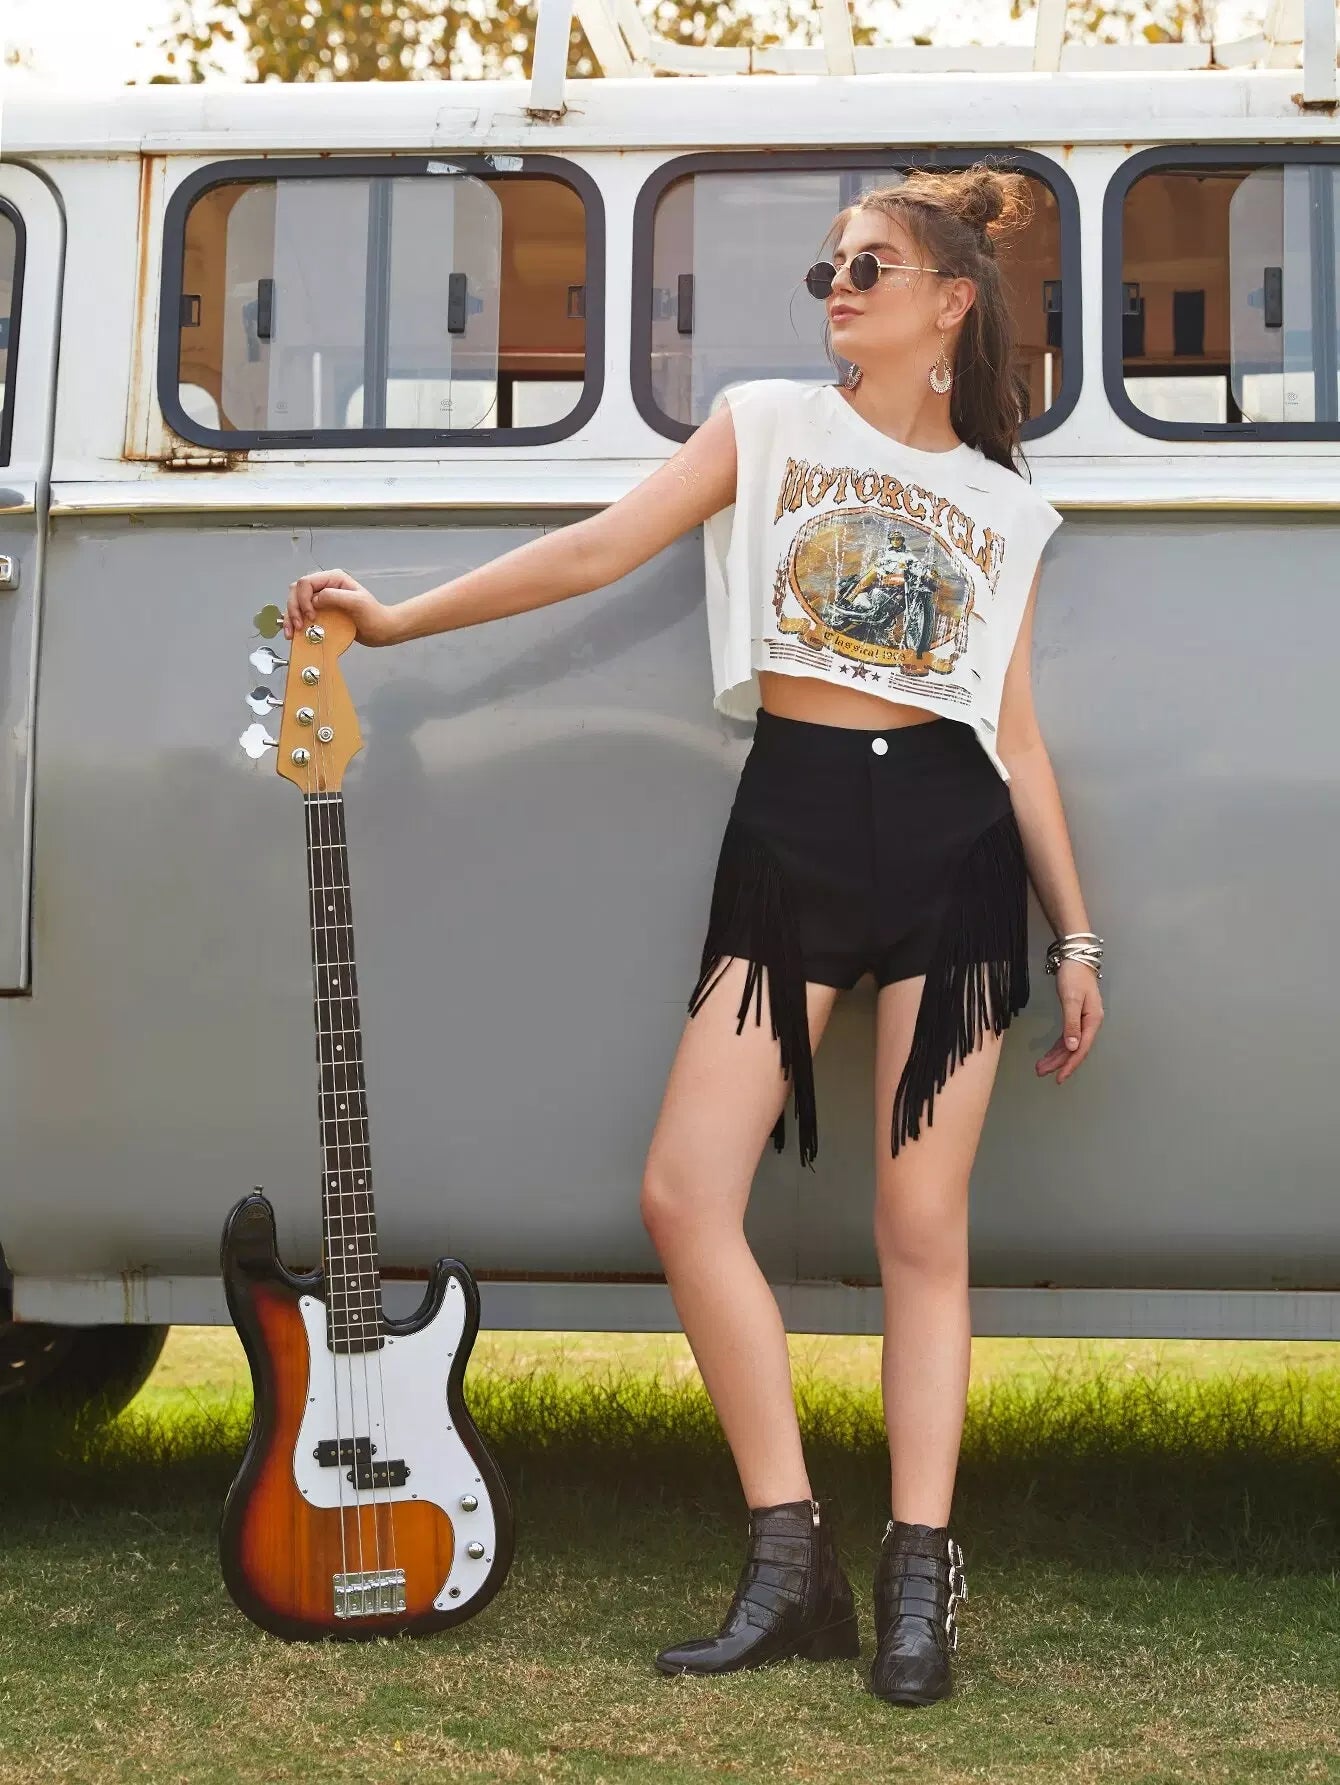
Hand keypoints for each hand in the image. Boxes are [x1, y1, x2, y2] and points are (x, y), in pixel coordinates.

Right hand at [283, 569, 400, 645]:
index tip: (310, 616)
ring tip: (291, 633)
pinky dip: (295, 622)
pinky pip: (301, 614)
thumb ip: (335, 597)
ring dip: (290, 616)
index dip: (303, 599)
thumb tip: (314, 600)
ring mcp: (321, 600)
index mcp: (333, 579)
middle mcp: (324, 586)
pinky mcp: (320, 613)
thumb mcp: (357, 603)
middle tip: (298, 626)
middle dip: (293, 608)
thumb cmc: (374, 616)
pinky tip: (293, 633)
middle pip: (296, 591)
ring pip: (295, 602)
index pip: (306, 583)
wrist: (381, 631)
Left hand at [1035, 958, 1102, 1085]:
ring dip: (1056, 1056)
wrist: (1076, 958)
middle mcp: (1089, 1024)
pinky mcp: (1075, 1016)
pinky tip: (1048, 1054)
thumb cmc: (1074, 976)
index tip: (1059, 1077)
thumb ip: (1071, 1023)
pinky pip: (1067, 1037)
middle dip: (1059, 1063)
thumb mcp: (1072, 999)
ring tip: (1040, 1067)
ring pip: (1070, 1045)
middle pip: (1074, 1049)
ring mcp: (1083, 1021)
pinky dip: (1057, 1046)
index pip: (1081, 1049)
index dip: (1070, 1064)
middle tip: (1041, 1072)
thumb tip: (1073, 1047)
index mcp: (1092, 1021)